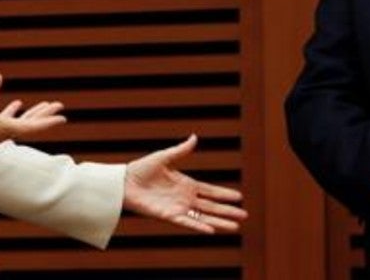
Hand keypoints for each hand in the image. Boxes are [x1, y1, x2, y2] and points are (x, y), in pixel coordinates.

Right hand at [0, 72, 65, 146]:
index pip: (29, 127)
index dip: (47, 122)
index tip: (62, 118)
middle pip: (28, 125)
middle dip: (44, 116)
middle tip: (58, 107)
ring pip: (18, 123)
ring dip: (32, 114)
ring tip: (44, 106)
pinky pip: (5, 121)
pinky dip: (14, 112)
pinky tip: (16, 105)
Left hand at [123, 134, 248, 233]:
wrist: (124, 182)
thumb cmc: (141, 169)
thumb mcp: (164, 157)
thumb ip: (181, 150)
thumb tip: (195, 137)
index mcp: (186, 184)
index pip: (210, 191)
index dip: (224, 194)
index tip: (239, 197)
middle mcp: (185, 198)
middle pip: (211, 206)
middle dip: (228, 211)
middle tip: (244, 215)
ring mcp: (178, 208)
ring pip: (203, 217)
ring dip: (219, 222)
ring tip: (235, 227)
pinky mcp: (169, 216)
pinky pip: (187, 222)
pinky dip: (199, 226)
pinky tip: (212, 230)